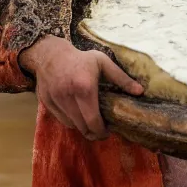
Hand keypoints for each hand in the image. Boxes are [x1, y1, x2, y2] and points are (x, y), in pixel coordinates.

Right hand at [20, 36, 143, 140]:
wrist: (49, 53)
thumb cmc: (80, 58)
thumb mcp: (103, 63)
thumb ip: (122, 79)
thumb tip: (140, 92)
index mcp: (84, 88)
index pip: (93, 120)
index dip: (101, 131)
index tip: (108, 131)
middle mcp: (67, 96)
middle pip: (83, 126)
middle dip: (94, 133)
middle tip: (102, 131)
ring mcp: (55, 100)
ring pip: (72, 125)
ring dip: (83, 127)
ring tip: (91, 122)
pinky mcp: (46, 102)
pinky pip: (61, 119)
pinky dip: (71, 121)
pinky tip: (78, 114)